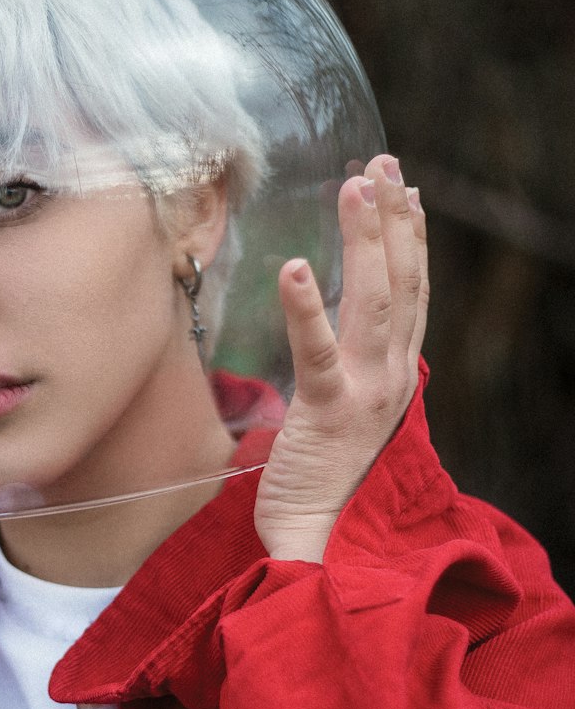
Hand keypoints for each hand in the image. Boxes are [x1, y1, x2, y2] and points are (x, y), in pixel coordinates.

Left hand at [253, 154, 428, 561]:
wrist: (320, 544)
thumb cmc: (326, 478)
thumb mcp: (349, 411)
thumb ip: (352, 369)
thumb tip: (342, 332)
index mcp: (396, 373)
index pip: (411, 294)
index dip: (410, 239)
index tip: (405, 190)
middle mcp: (393, 376)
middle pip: (401, 283)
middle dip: (394, 219)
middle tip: (383, 164)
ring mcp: (367, 394)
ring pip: (374, 302)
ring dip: (367, 239)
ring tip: (357, 185)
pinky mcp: (329, 414)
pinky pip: (319, 352)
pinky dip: (308, 308)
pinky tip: (296, 266)